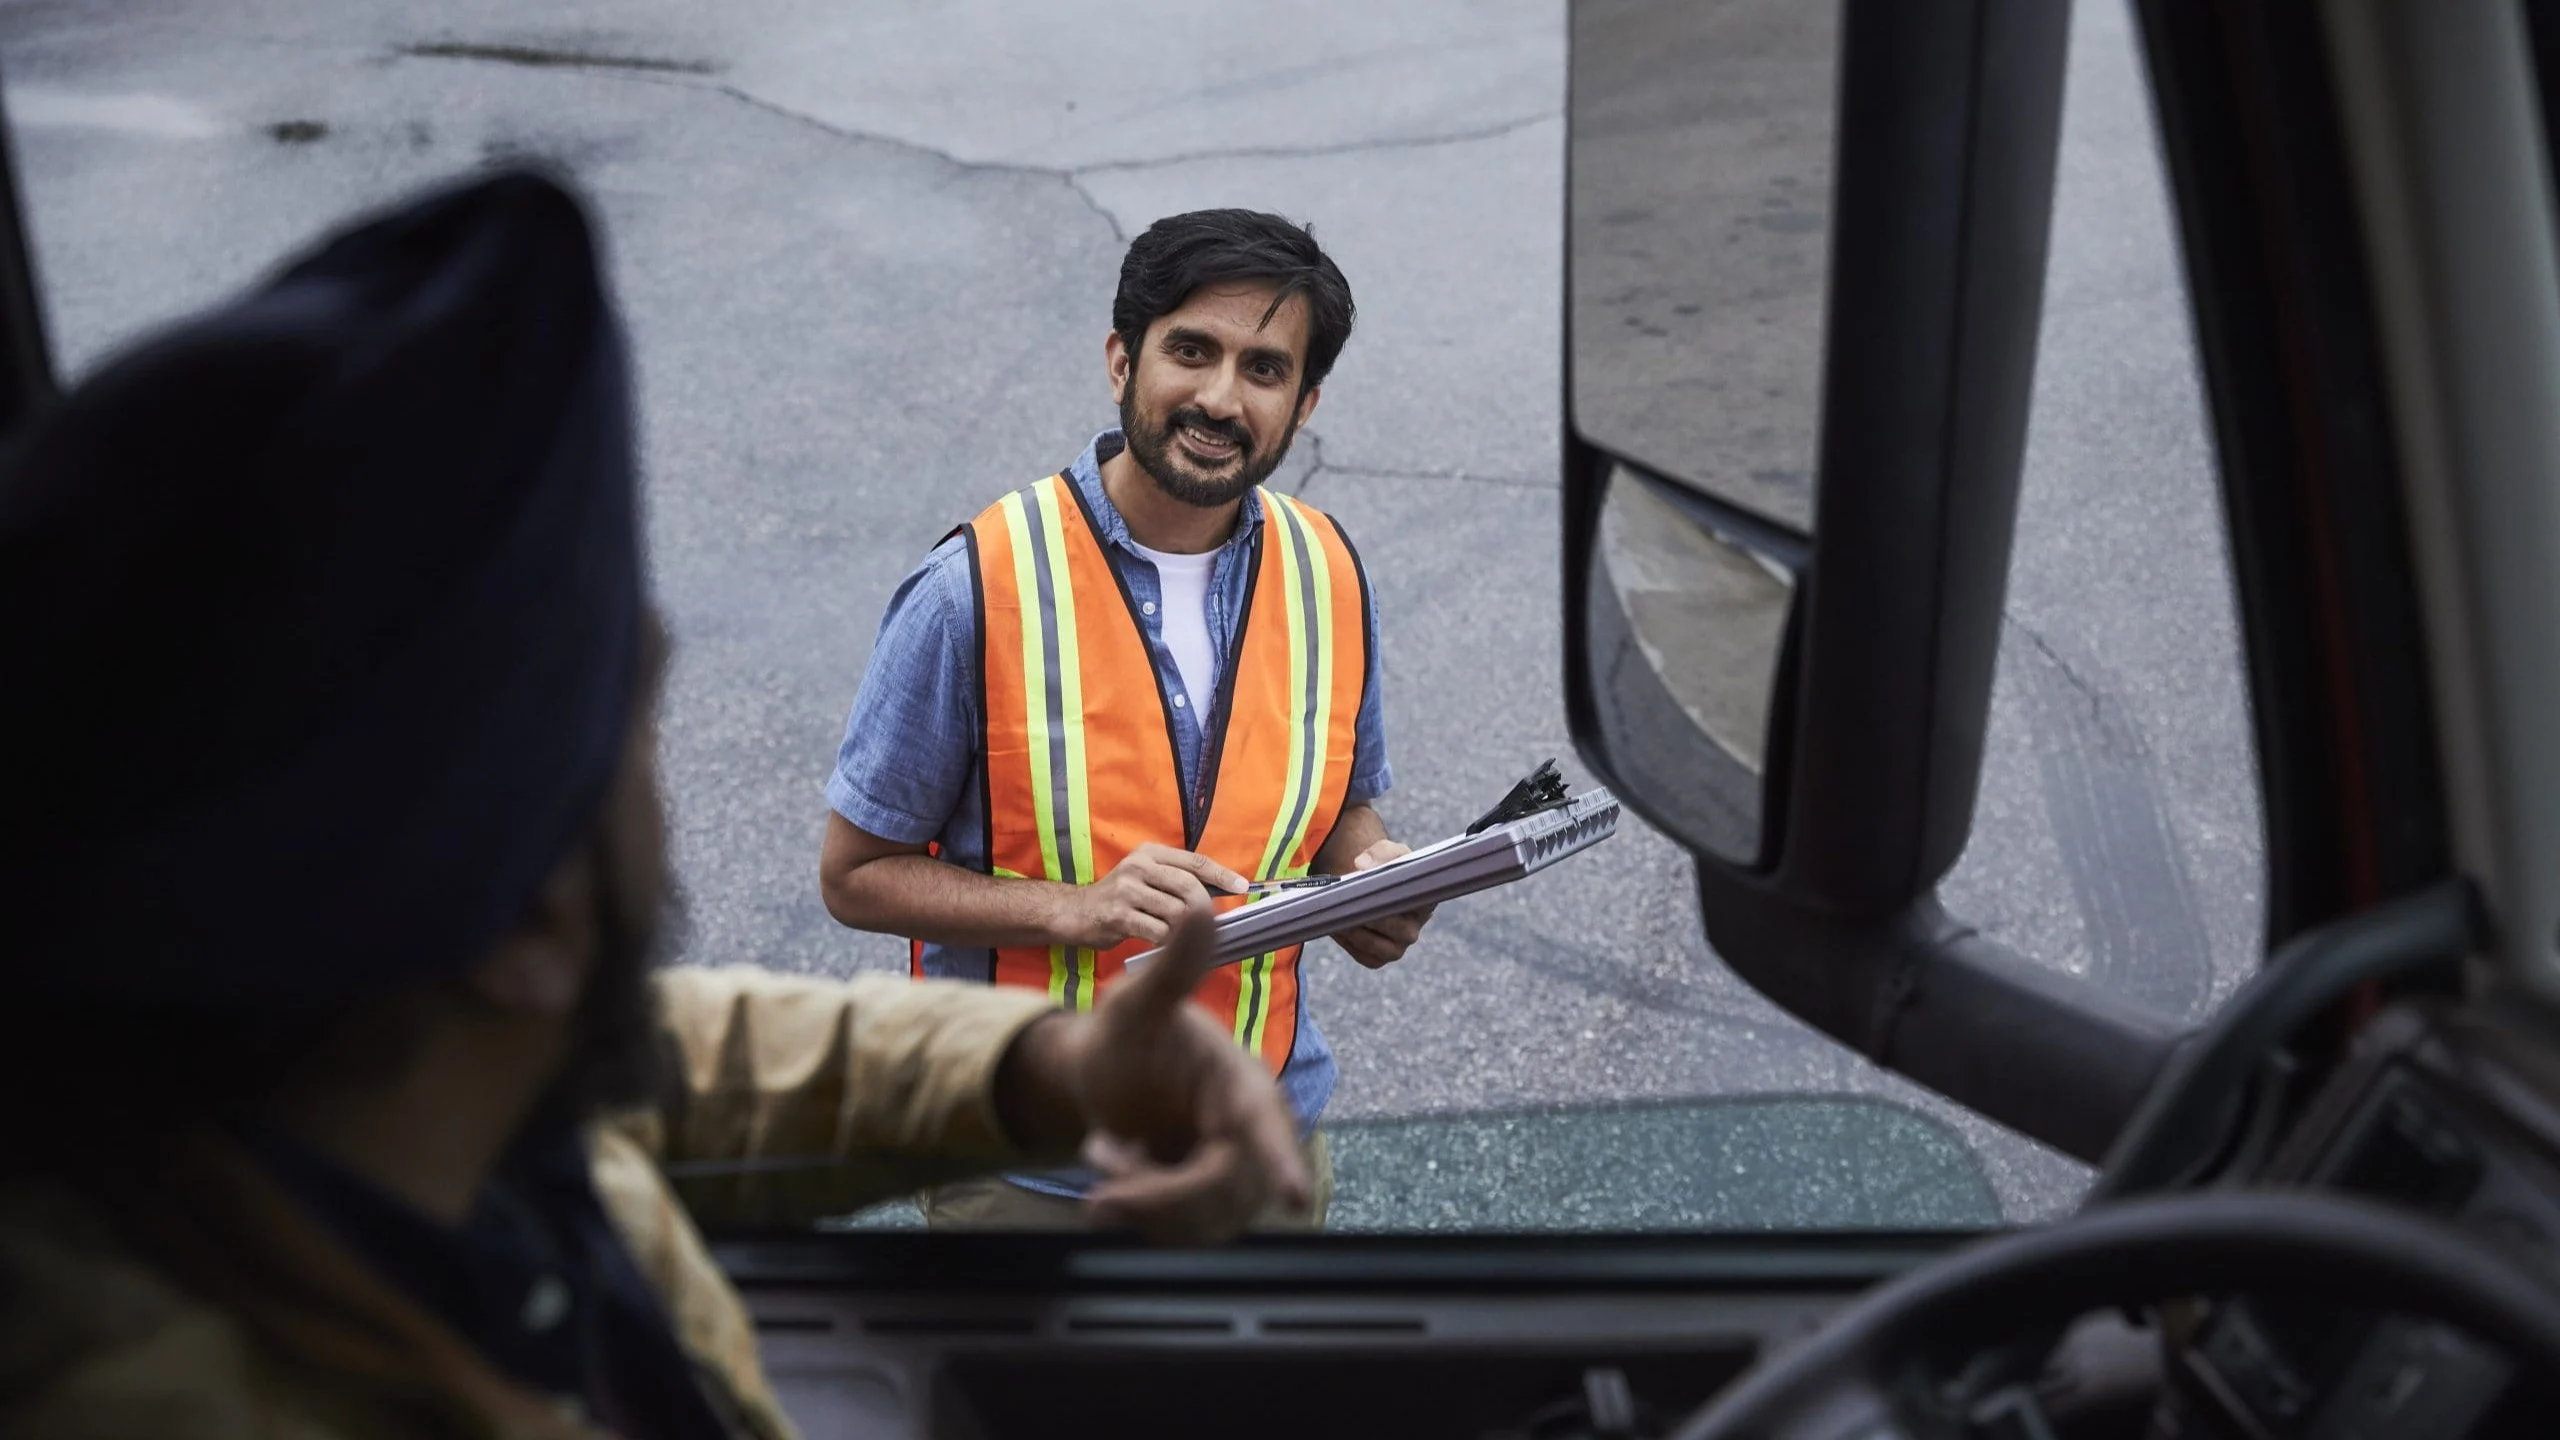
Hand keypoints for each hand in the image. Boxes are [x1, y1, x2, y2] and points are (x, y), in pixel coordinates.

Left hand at [1003, 902, 1309, 1242]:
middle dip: (1159, 1198)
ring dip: (1143, 1203)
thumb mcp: (1139, 1002)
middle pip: (1223, 1191)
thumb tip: (1202, 906)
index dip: (1281, 1162)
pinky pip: (1184, 1233)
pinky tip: (1119, 1176)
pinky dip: (1142, 1214)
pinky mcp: (1209, 1202)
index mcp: (1241, 1084)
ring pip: (1202, 1221)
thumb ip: (1174, 967)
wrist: (1103, 1078)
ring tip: (1109, 1157)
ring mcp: (1230, 1170)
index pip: (1265, 1126)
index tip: (1295, 1199)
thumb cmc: (1126, 1035)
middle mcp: (1246, 1131)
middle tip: (1101, 1191)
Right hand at [1058, 842, 1248, 950]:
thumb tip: (1223, 892)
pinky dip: (1169, 942)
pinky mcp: (1118, 915)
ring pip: (1176, 912)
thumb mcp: (1147, 878)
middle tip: (1212, 926)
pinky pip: (1158, 931)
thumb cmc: (1120, 899)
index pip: (1195, 861)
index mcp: (1150, 853)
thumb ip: (1177, 881)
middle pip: (1188, 886)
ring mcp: (1127, 890)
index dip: (1222, 875)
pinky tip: (1168, 946)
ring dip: (1186, 930)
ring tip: (1186, 939)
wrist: (1076, 912)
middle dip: (1205, 909)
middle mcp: (1138, 866)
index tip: (1243, 887)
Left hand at [1329, 839, 1434, 968]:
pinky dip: (1347, 940)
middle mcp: (1413, 930)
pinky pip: (1363, 954)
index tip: (1371, 886)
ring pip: (1375, 944)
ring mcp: (1396, 948)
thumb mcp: (1387, 852)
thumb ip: (1380, 853)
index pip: (1415, 903)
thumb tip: (1362, 865)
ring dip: (1353, 928)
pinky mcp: (1377, 959)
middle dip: (1368, 913)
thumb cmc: (1383, 868)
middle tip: (1346, 900)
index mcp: (1425, 903)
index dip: (1393, 896)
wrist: (1367, 887)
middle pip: (1394, 927)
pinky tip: (1335, 924)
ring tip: (1336, 911)